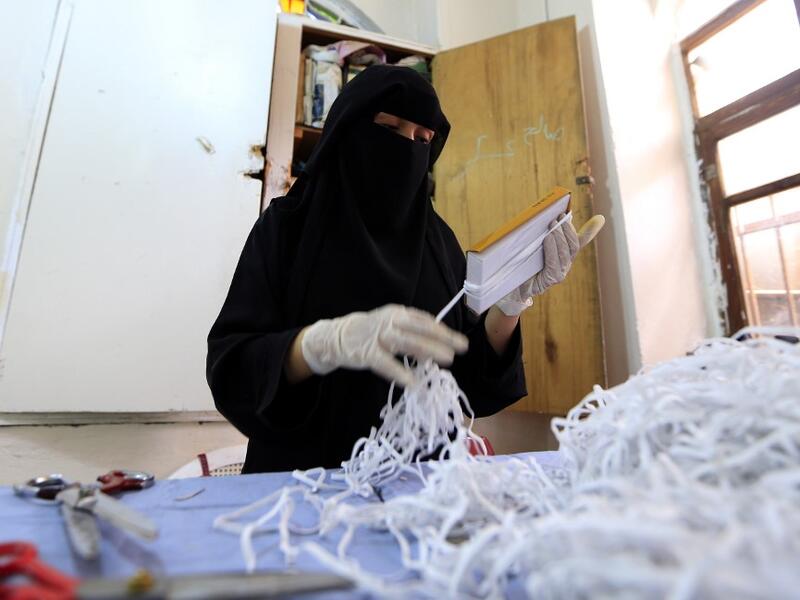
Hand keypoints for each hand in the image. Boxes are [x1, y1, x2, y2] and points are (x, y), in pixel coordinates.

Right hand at [300, 304, 468, 386]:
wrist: (338, 336)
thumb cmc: (372, 332)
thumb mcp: (392, 325)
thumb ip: (412, 333)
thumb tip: (438, 345)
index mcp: (398, 313)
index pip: (425, 321)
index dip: (443, 330)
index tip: (459, 340)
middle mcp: (390, 321)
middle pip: (420, 329)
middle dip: (443, 338)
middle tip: (461, 348)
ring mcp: (378, 337)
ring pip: (408, 343)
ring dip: (428, 351)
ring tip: (446, 359)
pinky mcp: (367, 353)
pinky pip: (386, 364)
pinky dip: (400, 373)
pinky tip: (413, 383)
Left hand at [495, 214, 604, 316]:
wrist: (511, 284)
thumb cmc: (520, 262)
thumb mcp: (532, 245)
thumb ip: (542, 234)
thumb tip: (547, 216)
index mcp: (563, 255)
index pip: (580, 241)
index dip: (591, 231)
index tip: (600, 218)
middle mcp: (564, 264)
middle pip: (574, 245)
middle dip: (568, 229)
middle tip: (559, 217)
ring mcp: (559, 273)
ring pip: (566, 253)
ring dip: (560, 236)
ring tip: (553, 225)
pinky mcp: (551, 280)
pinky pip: (554, 263)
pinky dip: (552, 249)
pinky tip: (548, 239)